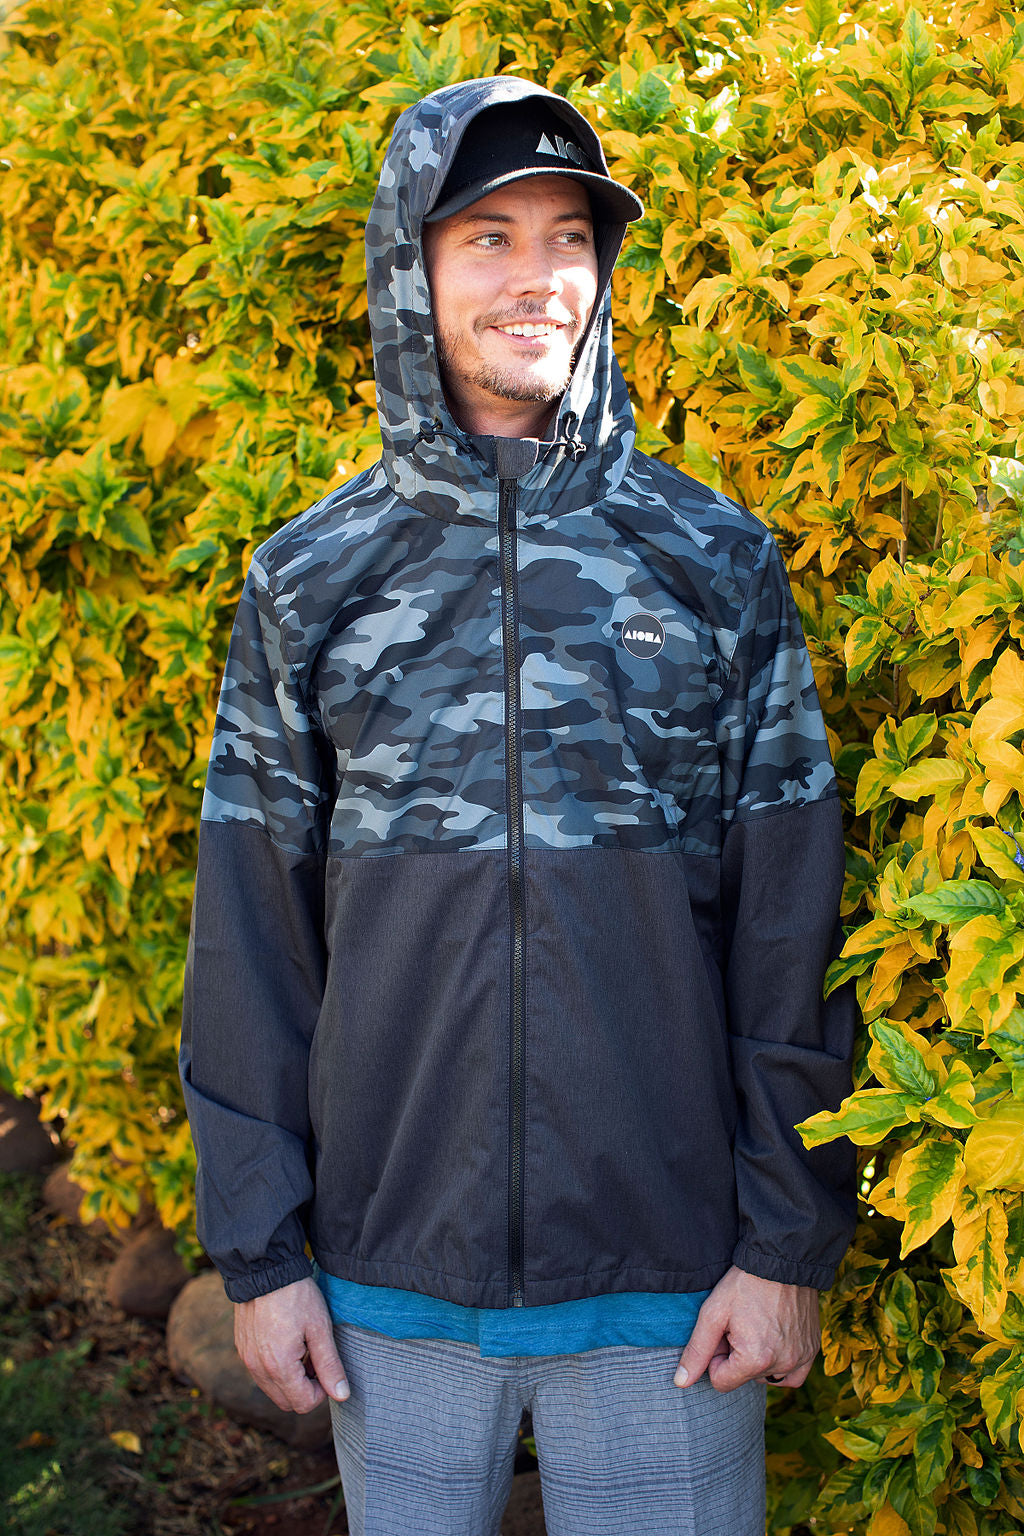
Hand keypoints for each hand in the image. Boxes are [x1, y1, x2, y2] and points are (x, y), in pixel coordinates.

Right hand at [234, 1276, 349, 1412]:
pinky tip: (287, 1342)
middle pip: (286, 1402)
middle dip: (306, 1388)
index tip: (327, 1367)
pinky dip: (276, 1368)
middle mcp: (258, 1369)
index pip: (303, 1404)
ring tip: (303, 1348)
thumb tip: (341, 1396)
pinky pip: (261, 1373)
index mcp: (279, 1366)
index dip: (321, 1392)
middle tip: (317, 1359)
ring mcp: (247, 1360)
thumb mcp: (320, 1328)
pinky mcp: (243, 1349)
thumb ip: (330, 1365)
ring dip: (291, 1380)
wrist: (265, 1268)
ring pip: (273, 1389)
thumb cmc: (296, 1296)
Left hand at [673, 1266, 818, 1392]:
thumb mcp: (713, 1313)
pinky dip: (781, 1365)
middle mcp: (782, 1365)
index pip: (721, 1381)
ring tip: (757, 1327)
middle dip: (737, 1356)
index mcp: (755, 1360)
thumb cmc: (744, 1284)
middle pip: (744, 1377)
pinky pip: (793, 1375)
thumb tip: (681, 1383)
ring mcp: (800, 1360)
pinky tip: (773, 1342)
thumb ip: (697, 1351)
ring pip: (766, 1377)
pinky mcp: (811, 1352)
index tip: (723, 1332)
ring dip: (758, 1360)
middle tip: (741, 1323)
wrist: (781, 1260)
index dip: (716, 1356)